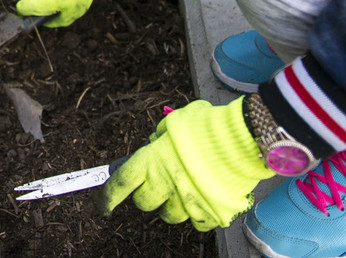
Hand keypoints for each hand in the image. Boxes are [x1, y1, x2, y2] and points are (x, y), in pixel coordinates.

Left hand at [102, 98, 272, 230]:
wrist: (242, 139)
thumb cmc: (208, 126)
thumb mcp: (175, 122)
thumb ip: (160, 136)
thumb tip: (155, 143)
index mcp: (150, 161)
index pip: (119, 184)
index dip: (107, 197)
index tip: (103, 205)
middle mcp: (164, 185)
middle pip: (144, 203)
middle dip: (148, 193)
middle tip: (161, 180)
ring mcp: (186, 202)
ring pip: (169, 215)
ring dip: (172, 203)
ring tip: (187, 185)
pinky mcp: (209, 214)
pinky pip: (196, 223)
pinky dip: (198, 213)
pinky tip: (204, 196)